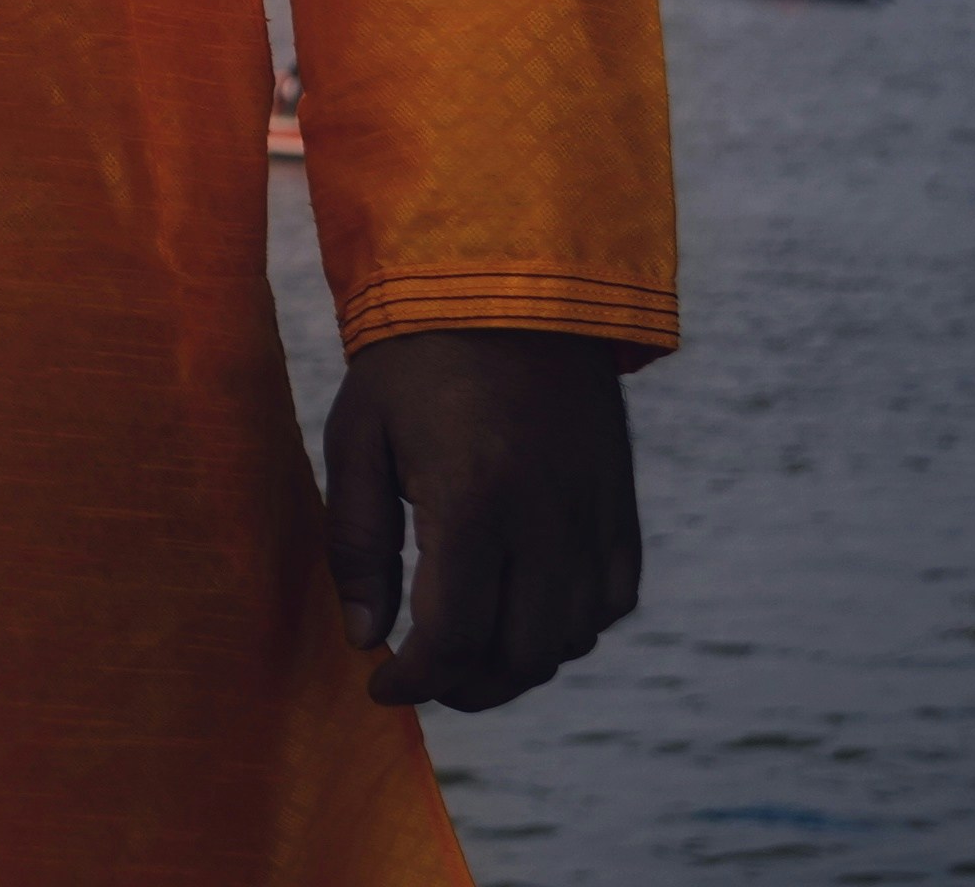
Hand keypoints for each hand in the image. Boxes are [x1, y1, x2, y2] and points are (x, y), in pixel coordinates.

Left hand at [324, 327, 643, 708]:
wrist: (509, 287)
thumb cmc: (413, 359)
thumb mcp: (357, 436)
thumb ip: (355, 542)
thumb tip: (364, 636)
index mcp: (472, 501)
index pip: (453, 636)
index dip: (416, 679)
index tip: (381, 686)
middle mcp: (546, 520)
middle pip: (520, 654)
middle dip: (465, 686)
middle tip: (422, 679)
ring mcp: (593, 516)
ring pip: (572, 638)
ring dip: (517, 663)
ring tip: (466, 652)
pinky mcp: (619, 507)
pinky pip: (612, 601)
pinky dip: (572, 627)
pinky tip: (526, 613)